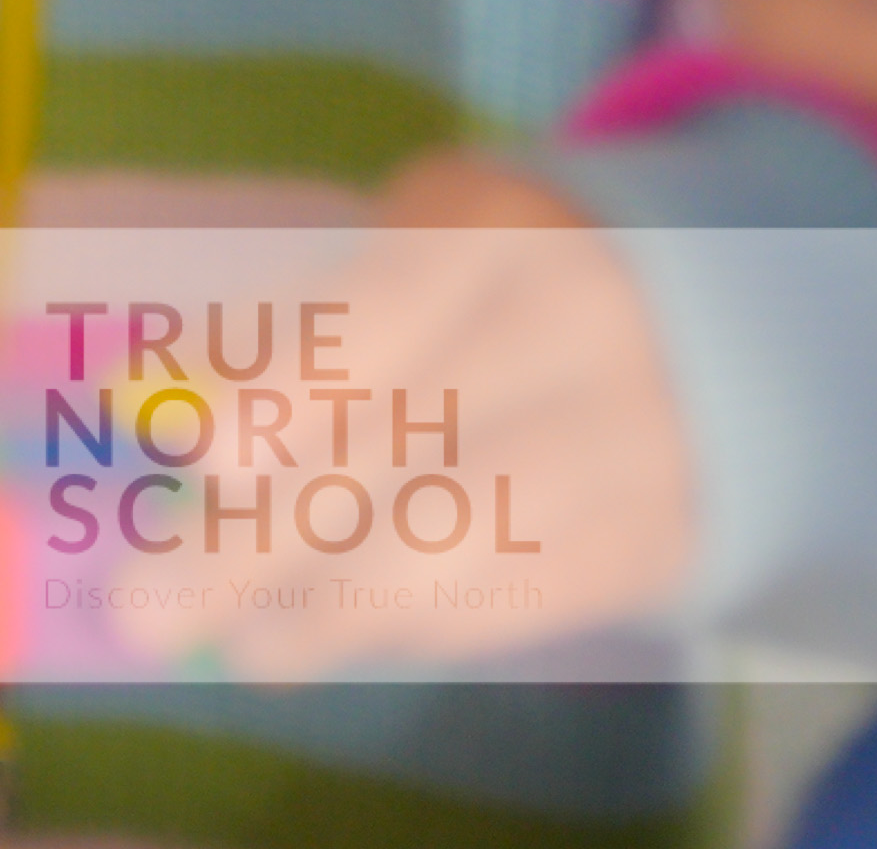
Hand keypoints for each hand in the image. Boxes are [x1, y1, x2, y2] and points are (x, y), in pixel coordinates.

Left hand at [100, 158, 695, 683]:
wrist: (722, 334)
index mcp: (504, 229)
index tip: (203, 455)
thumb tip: (181, 416)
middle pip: (404, 451)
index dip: (290, 389)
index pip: (382, 315)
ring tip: (236, 645)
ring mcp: (636, 448)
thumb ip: (316, 324)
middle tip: (154, 608)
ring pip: (460, 548)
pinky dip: (411, 629)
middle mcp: (581, 335)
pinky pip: (516, 602)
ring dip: (329, 612)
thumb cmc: (516, 275)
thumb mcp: (428, 246)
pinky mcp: (659, 543)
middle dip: (264, 541)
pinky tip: (331, 637)